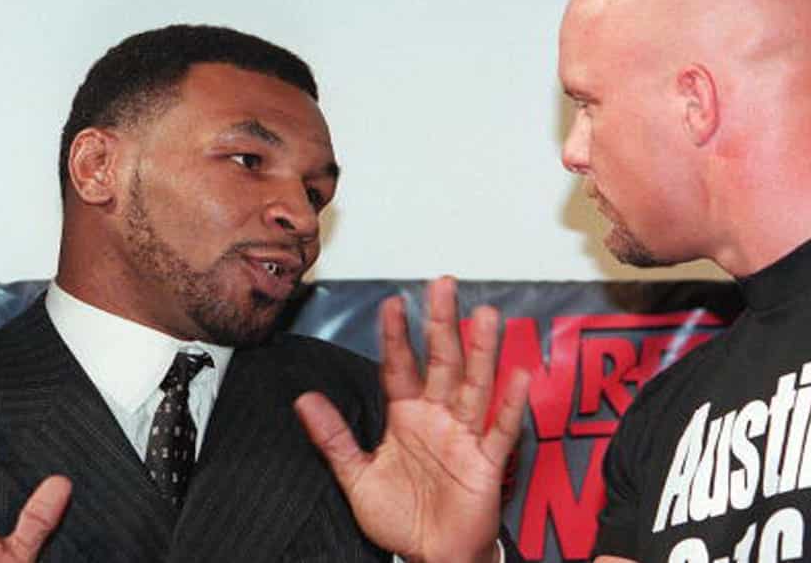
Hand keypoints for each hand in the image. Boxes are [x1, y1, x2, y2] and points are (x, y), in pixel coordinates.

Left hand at [295, 277, 529, 562]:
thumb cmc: (400, 517)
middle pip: (442, 362)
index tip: (393, 303)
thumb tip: (304, 401)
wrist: (428, 556)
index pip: (400, 366)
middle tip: (443, 285)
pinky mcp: (486, 464)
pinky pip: (499, 431)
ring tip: (486, 316)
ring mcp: (464, 437)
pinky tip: (517, 377)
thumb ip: (333, 437)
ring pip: (475, 385)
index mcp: (407, 417)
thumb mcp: (356, 476)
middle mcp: (438, 419)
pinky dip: (509, 406)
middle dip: (443, 324)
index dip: (397, 335)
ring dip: (481, 351)